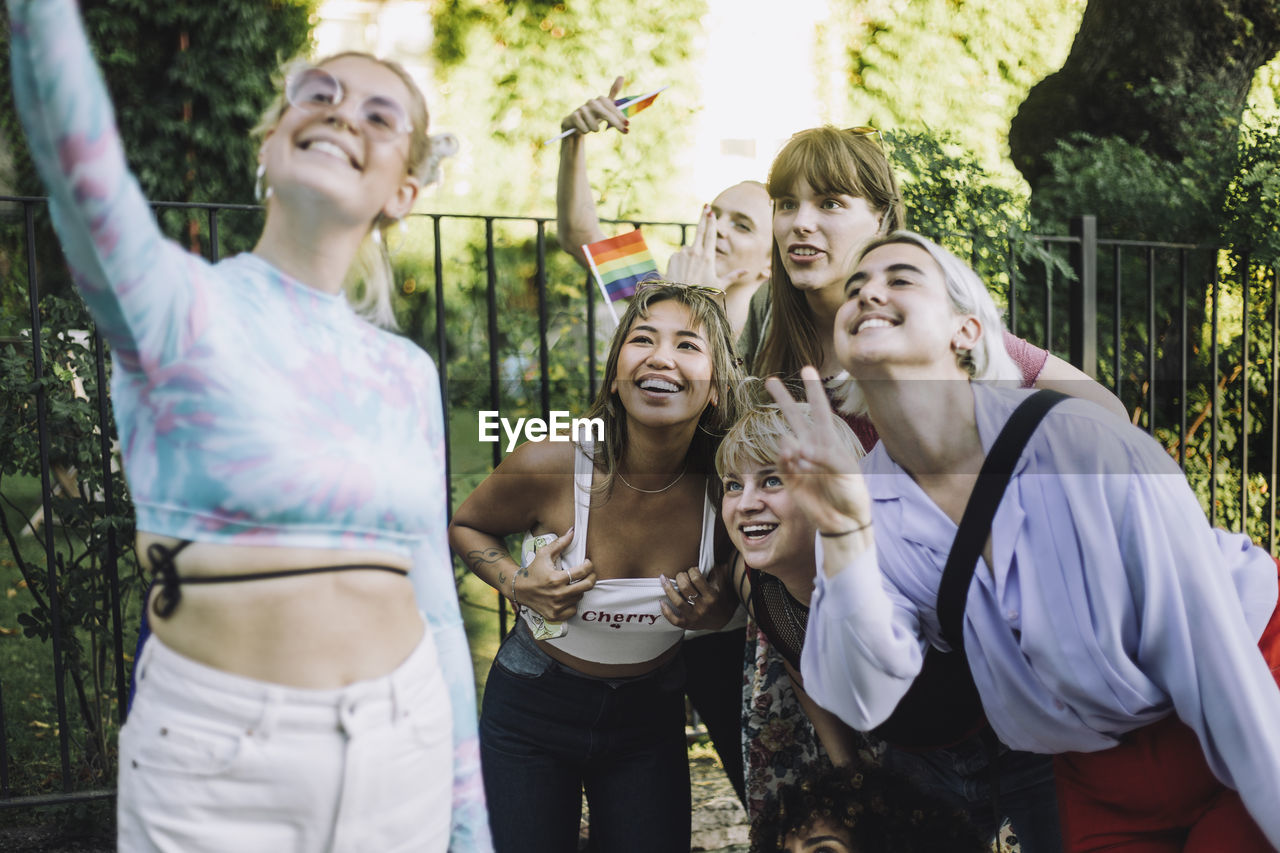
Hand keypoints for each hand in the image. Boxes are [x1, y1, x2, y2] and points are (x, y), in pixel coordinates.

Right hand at [516, 527, 595, 621]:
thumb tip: (573, 531)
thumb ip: (560, 543)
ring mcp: (557, 606)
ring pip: (580, 596)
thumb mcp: (544, 553)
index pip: (583, 572)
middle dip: (591, 577)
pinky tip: (567, 595)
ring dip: (580, 589)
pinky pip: (573, 609)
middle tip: (589, 573)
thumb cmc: (533, 569)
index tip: (587, 562)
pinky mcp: (555, 615)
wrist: (520, 589)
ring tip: (573, 583)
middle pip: (587, 586)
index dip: (589, 565)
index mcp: (556, 578)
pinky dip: (572, 602)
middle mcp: (558, 594)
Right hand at [560, 76, 628, 136]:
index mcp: (600, 100)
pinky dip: (585, 130)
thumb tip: (621, 75)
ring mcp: (581, 109)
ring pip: (594, 125)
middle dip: (615, 123)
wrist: (575, 124)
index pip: (612, 107)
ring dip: (595, 129)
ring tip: (592, 129)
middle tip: (626, 132)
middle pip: (605, 114)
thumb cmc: (593, 115)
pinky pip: (584, 128)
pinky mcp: (574, 116)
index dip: (620, 116)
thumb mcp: (605, 107)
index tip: (628, 124)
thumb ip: (613, 94)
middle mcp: (591, 102)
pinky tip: (583, 129)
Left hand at [659, 564, 735, 629]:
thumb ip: (715, 570)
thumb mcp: (722, 583)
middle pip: (685, 588)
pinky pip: (674, 620)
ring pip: (677, 601)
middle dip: (680, 577)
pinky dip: (666, 611)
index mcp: (712, 595)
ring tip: (663, 579)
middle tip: (681, 575)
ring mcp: (695, 617)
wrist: (723, 619)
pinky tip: (661, 602)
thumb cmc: (720, 597)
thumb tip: (706, 556)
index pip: (696, 578)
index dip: (692, 570)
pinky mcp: (688, 624)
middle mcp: (703, 607)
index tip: (692, 570)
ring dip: (668, 588)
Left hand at [663, 205, 750, 291]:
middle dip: (703, 217)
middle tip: (706, 206)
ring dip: (692, 254)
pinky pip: (680, 255)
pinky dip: (683, 260)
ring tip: (691, 271)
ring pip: (689, 248)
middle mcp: (695, 252)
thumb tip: (747, 271)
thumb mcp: (719, 285)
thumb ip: (733, 276)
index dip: (711, 222)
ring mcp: (683, 254)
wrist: (680, 299)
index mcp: (708, 257)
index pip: (710, 235)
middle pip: (700, 230)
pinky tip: (683, 272)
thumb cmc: (702, 293)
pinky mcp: (673, 257)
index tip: (712, 212)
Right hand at [764, 367, 872, 533]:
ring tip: (799, 457)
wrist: (844, 522)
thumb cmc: (852, 494)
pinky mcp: (790, 479)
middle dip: (783, 398)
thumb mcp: (847, 472)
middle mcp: (812, 448)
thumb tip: (799, 449)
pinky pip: (782, 462)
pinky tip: (793, 462)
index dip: (814, 390)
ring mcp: (799, 462)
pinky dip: (786, 460)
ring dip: (789, 446)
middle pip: (794, 416)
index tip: (807, 368)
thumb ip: (824, 457)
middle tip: (770, 380)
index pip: (820, 409)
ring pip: (785, 440)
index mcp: (830, 441)